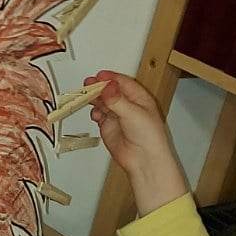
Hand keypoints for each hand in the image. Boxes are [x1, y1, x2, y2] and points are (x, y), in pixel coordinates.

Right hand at [87, 73, 188, 218]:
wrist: (143, 160)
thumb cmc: (149, 137)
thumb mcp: (133, 113)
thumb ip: (117, 100)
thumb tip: (107, 86)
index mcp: (139, 98)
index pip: (122, 83)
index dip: (110, 78)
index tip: (99, 76)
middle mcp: (128, 105)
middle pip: (110, 90)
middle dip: (99, 87)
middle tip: (88, 83)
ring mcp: (117, 115)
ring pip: (103, 102)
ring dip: (95, 99)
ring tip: (86, 96)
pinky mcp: (108, 126)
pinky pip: (98, 114)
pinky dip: (94, 112)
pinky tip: (95, 114)